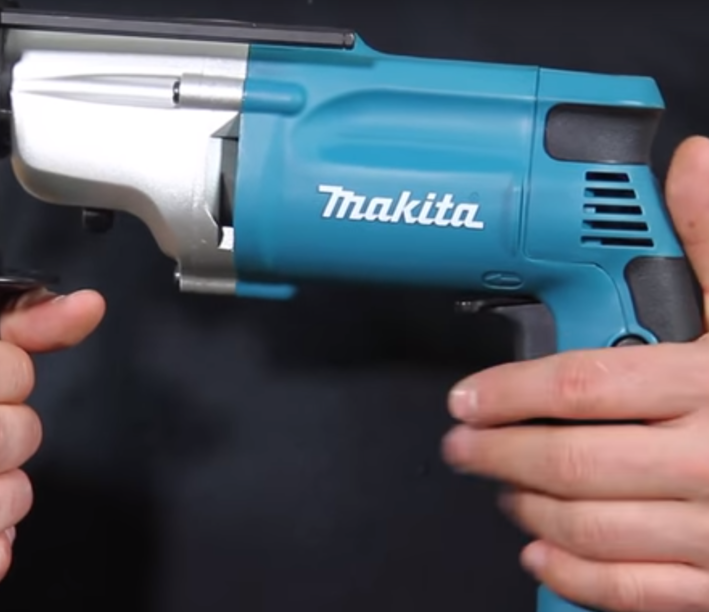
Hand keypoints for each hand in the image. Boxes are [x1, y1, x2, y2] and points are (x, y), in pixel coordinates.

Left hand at [442, 136, 708, 611]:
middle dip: (499, 453)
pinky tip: (541, 550)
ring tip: (499, 485)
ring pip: (593, 527)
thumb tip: (691, 165)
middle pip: (573, 463)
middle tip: (461, 444)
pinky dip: (576, 574)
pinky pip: (634, 590)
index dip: (510, 393)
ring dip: (528, 506)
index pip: (585, 387)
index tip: (468, 396)